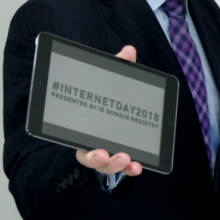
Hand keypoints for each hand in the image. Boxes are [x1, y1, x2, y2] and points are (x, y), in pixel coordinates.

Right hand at [73, 46, 142, 176]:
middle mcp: (93, 144)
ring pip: (108, 166)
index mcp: (85, 128)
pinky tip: (139, 166)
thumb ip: (119, 69)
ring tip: (128, 160)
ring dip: (117, 166)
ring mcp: (108, 153)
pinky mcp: (122, 157)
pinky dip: (131, 168)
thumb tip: (129, 51)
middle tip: (108, 155)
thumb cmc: (111, 97)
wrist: (121, 110)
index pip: (80, 142)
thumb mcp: (113, 83)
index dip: (88, 151)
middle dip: (101, 160)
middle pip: (92, 159)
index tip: (99, 151)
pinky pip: (125, 167)